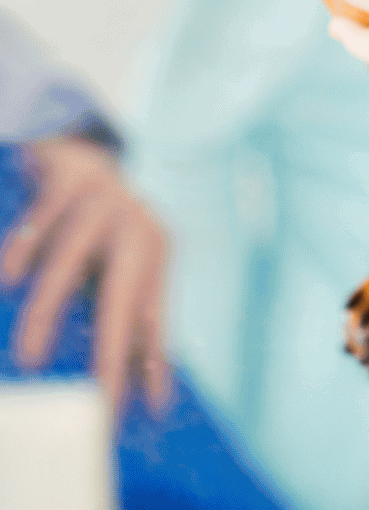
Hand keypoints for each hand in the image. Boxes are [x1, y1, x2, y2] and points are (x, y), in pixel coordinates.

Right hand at [0, 138, 170, 414]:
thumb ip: (139, 326)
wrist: (84, 156)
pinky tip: (9, 281)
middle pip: (121, 291)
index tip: (135, 411)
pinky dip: (23, 252)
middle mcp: (135, 225)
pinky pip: (40, 223)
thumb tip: (150, 395)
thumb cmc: (104, 230)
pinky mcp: (67, 182)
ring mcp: (102, 201)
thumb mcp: (127, 269)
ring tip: (31, 359)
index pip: (153, 315)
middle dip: (110, 346)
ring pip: (71, 259)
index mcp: (154, 250)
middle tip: (97, 397)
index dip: (147, 363)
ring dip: (51, 310)